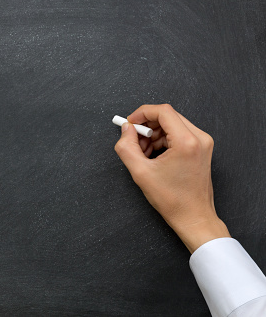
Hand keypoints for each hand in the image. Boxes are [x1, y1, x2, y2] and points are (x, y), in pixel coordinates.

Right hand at [114, 104, 229, 252]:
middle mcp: (199, 138)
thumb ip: (127, 147)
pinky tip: (153, 156)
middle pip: (168, 116)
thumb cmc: (173, 200)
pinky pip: (178, 134)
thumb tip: (126, 130)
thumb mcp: (140, 172)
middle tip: (134, 140)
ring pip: (172, 125)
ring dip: (154, 134)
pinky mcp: (201, 149)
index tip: (130, 123)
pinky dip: (163, 140)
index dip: (142, 113)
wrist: (194, 217)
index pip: (163, 111)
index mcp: (187, 142)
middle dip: (147, 126)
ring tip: (143, 152)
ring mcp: (203, 143)